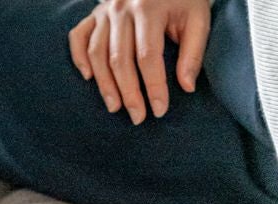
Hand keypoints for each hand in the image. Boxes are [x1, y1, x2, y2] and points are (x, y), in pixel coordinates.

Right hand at [68, 0, 210, 123]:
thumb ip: (193, 53)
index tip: (159, 111)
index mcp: (148, 8)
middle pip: (119, 59)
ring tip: (115, 107)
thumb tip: (187, 87)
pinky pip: (79, 36)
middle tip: (138, 118)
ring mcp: (105, 9)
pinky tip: (88, 78)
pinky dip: (79, 57)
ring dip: (104, 84)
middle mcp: (121, 7)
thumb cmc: (183, 1)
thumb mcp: (198, 20)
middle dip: (129, 93)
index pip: (147, 57)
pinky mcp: (95, 13)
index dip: (153, 87)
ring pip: (97, 52)